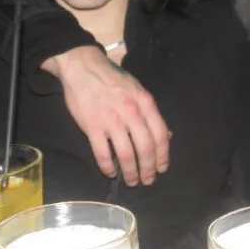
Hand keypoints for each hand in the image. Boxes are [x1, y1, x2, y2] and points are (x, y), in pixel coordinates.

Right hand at [44, 46, 169, 185]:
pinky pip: (102, 154)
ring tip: (131, 181)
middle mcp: (131, 113)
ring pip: (126, 155)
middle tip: (148, 180)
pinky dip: (108, 167)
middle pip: (145, 148)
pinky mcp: (92, 127)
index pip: (160, 134)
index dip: (163, 155)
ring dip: (130, 172)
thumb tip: (166, 135)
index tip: (162, 168)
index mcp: (145, 102)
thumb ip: (150, 112)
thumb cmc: (113, 78)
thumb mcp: (138, 89)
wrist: (83, 66)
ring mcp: (111, 121)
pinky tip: (110, 172)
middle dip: (148, 168)